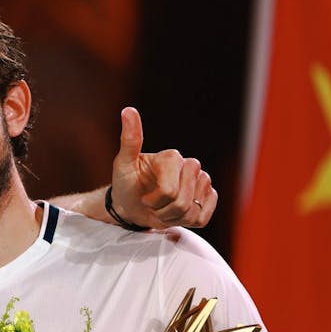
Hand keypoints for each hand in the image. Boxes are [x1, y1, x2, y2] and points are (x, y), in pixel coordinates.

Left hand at [110, 108, 216, 228]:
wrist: (132, 204)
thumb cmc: (126, 183)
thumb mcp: (123, 164)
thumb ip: (129, 139)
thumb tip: (128, 110)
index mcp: (173, 157)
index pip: (169, 191)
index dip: (154, 200)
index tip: (143, 196)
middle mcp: (191, 166)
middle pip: (182, 201)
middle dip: (162, 209)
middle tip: (151, 203)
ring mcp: (202, 183)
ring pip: (191, 211)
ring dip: (171, 217)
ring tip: (161, 208)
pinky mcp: (208, 199)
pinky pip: (202, 217)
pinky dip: (185, 221)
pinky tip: (175, 213)